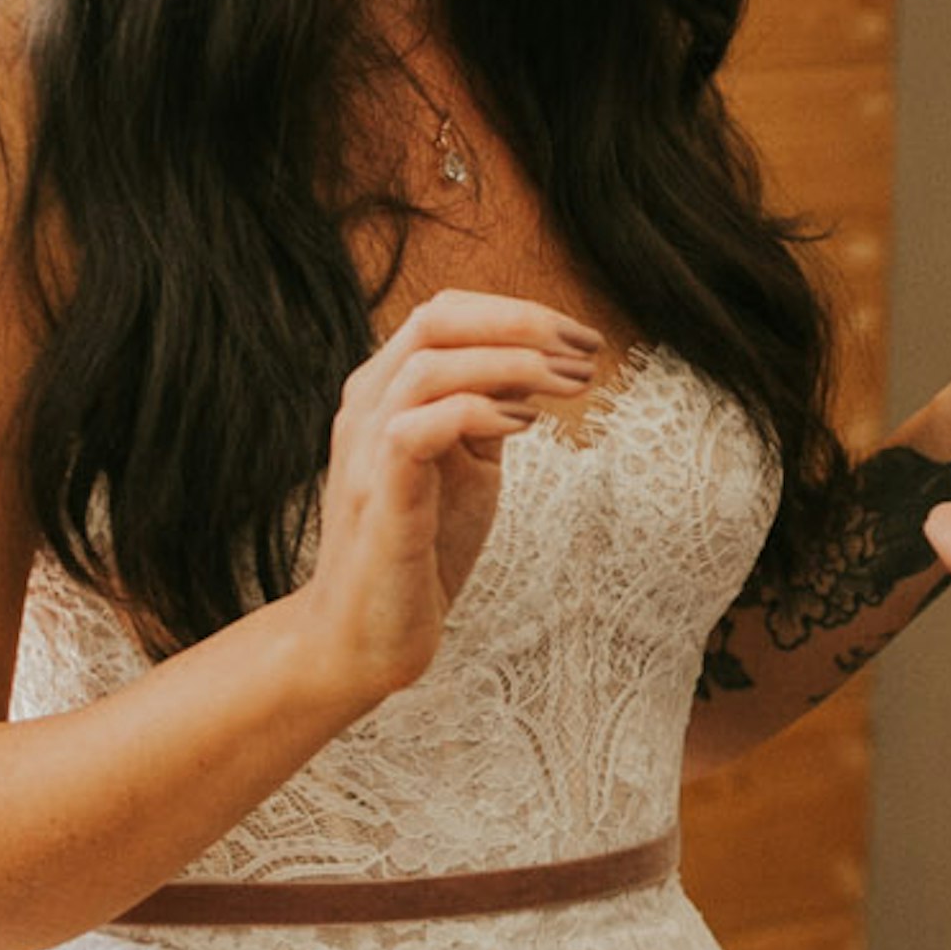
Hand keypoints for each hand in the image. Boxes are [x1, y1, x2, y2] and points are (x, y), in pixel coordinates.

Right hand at [302, 294, 598, 715]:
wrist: (365, 636)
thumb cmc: (419, 549)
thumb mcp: (467, 465)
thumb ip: (488, 411)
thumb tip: (538, 364)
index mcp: (385, 391)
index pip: (444, 314)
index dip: (516, 313)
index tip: (580, 339)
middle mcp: (366, 407)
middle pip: (436, 320)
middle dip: (522, 323)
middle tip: (586, 349)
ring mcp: (366, 448)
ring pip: (430, 364)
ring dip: (515, 364)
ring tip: (571, 385)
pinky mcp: (379, 495)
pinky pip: (420, 427)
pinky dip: (480, 413)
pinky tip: (525, 427)